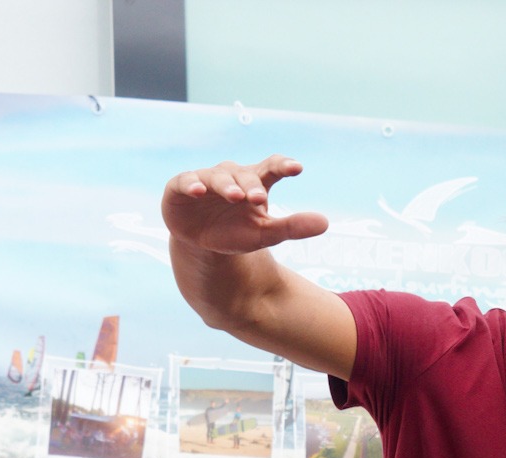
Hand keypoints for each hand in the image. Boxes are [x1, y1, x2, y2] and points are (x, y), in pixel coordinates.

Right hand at [162, 156, 328, 255]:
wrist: (201, 244)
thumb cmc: (235, 232)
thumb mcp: (265, 234)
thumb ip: (292, 227)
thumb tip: (325, 223)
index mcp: (253, 183)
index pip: (271, 168)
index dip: (282, 165)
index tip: (296, 168)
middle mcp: (230, 176)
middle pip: (244, 175)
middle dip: (251, 185)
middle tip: (260, 199)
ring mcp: (205, 179)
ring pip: (217, 176)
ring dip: (226, 185)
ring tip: (236, 196)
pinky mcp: (180, 187)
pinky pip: (186, 180)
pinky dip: (191, 184)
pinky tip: (198, 191)